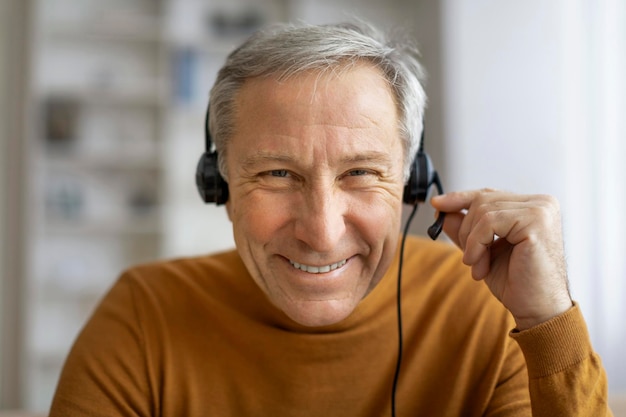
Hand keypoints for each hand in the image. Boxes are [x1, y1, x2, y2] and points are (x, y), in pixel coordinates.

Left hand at [431, 189, 572, 329]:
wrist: (537, 309)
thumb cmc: (516, 282)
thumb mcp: (482, 250)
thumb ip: (465, 229)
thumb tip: (440, 209)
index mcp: (532, 206)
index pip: (489, 194)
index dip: (460, 198)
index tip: (437, 204)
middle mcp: (541, 203)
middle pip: (483, 200)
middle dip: (466, 230)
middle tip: (469, 260)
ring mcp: (541, 210)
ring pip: (483, 210)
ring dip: (472, 242)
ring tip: (477, 266)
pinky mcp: (536, 221)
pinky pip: (489, 222)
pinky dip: (477, 244)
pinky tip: (480, 265)